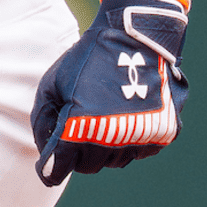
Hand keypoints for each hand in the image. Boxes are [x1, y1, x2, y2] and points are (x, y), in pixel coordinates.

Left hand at [31, 0, 188, 185]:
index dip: (49, 169)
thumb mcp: (53, 83)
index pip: (59, 166)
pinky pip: (138, 151)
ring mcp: (141, 137)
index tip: (47, 169)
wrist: (137, 36)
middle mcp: (112, 137)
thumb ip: (43, 121)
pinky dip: (128, 140)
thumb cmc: (88, 58)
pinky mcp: (163, 134)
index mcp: (81, 125)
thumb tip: (46, 155)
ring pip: (113, 160)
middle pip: (87, 166)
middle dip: (77, 153)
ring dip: (103, 147)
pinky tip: (124, 115)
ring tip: (102, 115)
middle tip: (77, 128)